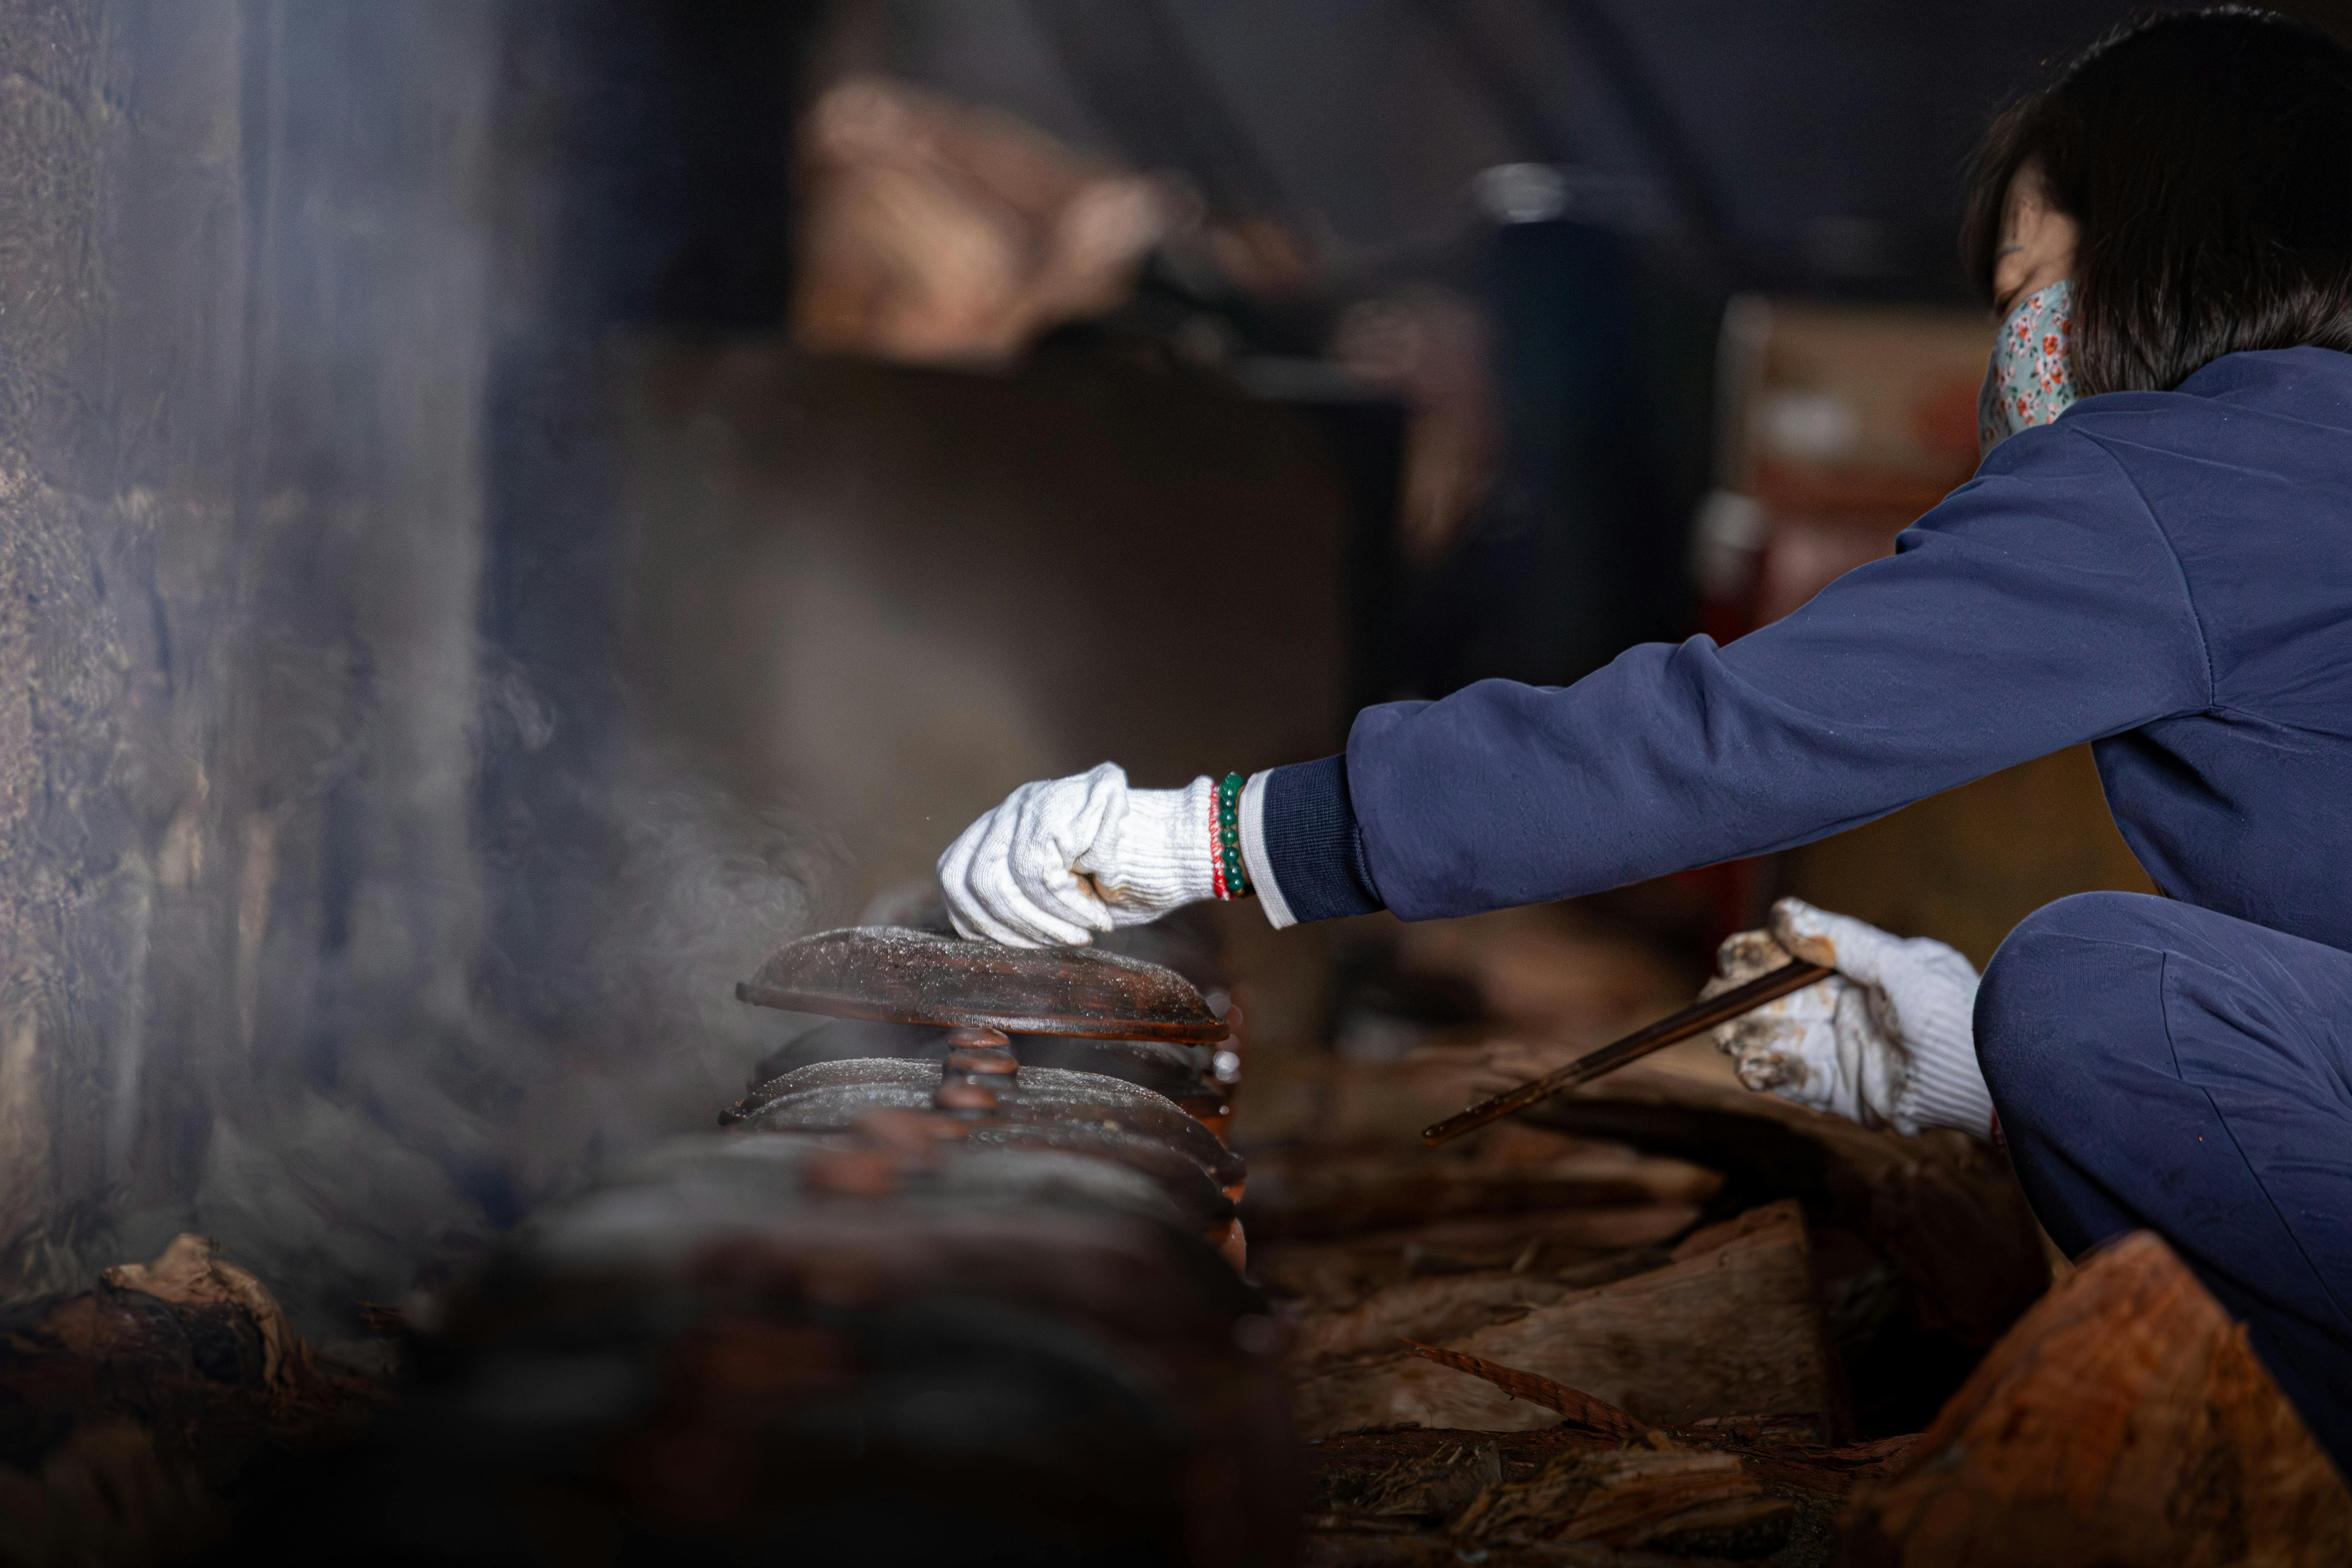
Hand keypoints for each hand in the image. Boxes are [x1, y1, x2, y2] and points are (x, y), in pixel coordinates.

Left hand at [937, 764, 1214, 945]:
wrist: (1187, 851)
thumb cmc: (1128, 880)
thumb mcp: (1060, 896)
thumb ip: (1016, 900)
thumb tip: (972, 931)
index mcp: (1006, 826)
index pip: (954, 873)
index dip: (974, 921)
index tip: (1017, 947)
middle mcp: (1015, 806)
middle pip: (966, 878)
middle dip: (1008, 928)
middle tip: (1056, 943)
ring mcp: (1035, 800)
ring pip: (998, 878)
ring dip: (1040, 921)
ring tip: (1080, 930)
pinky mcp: (1061, 805)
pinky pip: (1036, 872)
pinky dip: (1065, 906)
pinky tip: (1096, 912)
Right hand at [1705, 898, 1989, 1136]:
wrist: (1989, 1078)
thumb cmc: (1955, 1012)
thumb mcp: (1901, 965)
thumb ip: (1842, 940)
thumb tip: (1781, 913)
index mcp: (1861, 973)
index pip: (1796, 960)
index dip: (1760, 958)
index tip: (1731, 956)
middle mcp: (1847, 1011)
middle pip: (1778, 1002)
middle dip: (1741, 1001)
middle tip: (1713, 1002)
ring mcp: (1843, 1052)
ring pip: (1780, 1041)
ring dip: (1748, 1038)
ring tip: (1726, 1036)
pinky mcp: (1843, 1093)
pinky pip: (1796, 1081)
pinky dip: (1769, 1074)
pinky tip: (1750, 1067)